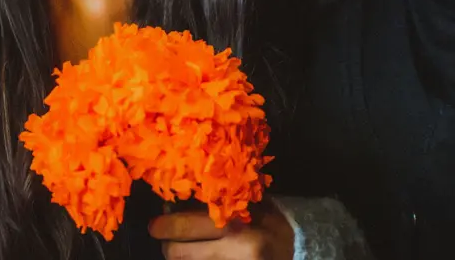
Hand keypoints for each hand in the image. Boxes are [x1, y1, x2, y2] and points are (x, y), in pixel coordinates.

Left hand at [149, 206, 294, 259]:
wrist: (299, 245)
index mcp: (233, 223)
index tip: (155, 225)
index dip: (162, 226)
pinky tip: (203, 258)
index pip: (183, 226)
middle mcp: (234, 250)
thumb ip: (213, 201)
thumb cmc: (266, 218)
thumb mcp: (243, 202)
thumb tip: (171, 204)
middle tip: (167, 241)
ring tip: (185, 250)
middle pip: (177, 254)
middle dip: (167, 247)